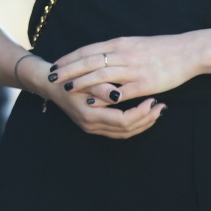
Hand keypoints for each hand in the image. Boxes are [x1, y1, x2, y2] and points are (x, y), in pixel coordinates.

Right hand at [21, 50, 165, 139]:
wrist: (49, 84)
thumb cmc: (65, 78)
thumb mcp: (81, 79)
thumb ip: (100, 88)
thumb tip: (118, 94)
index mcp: (89, 115)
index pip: (123, 121)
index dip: (141, 113)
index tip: (152, 100)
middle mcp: (91, 125)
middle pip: (127, 130)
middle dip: (147, 119)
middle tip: (161, 106)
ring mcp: (92, 128)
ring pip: (125, 133)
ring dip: (143, 123)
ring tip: (156, 110)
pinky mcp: (94, 125)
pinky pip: (119, 131)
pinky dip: (134, 124)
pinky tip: (143, 114)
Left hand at [50, 34, 200, 104]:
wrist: (188, 51)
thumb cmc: (161, 48)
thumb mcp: (134, 43)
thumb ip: (115, 49)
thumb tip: (98, 54)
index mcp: (119, 44)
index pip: (88, 50)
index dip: (70, 58)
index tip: (55, 64)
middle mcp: (123, 55)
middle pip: (89, 62)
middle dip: (69, 70)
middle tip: (52, 77)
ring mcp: (134, 69)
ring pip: (102, 75)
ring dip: (82, 82)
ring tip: (67, 89)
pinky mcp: (146, 83)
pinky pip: (122, 91)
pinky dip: (105, 96)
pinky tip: (93, 102)